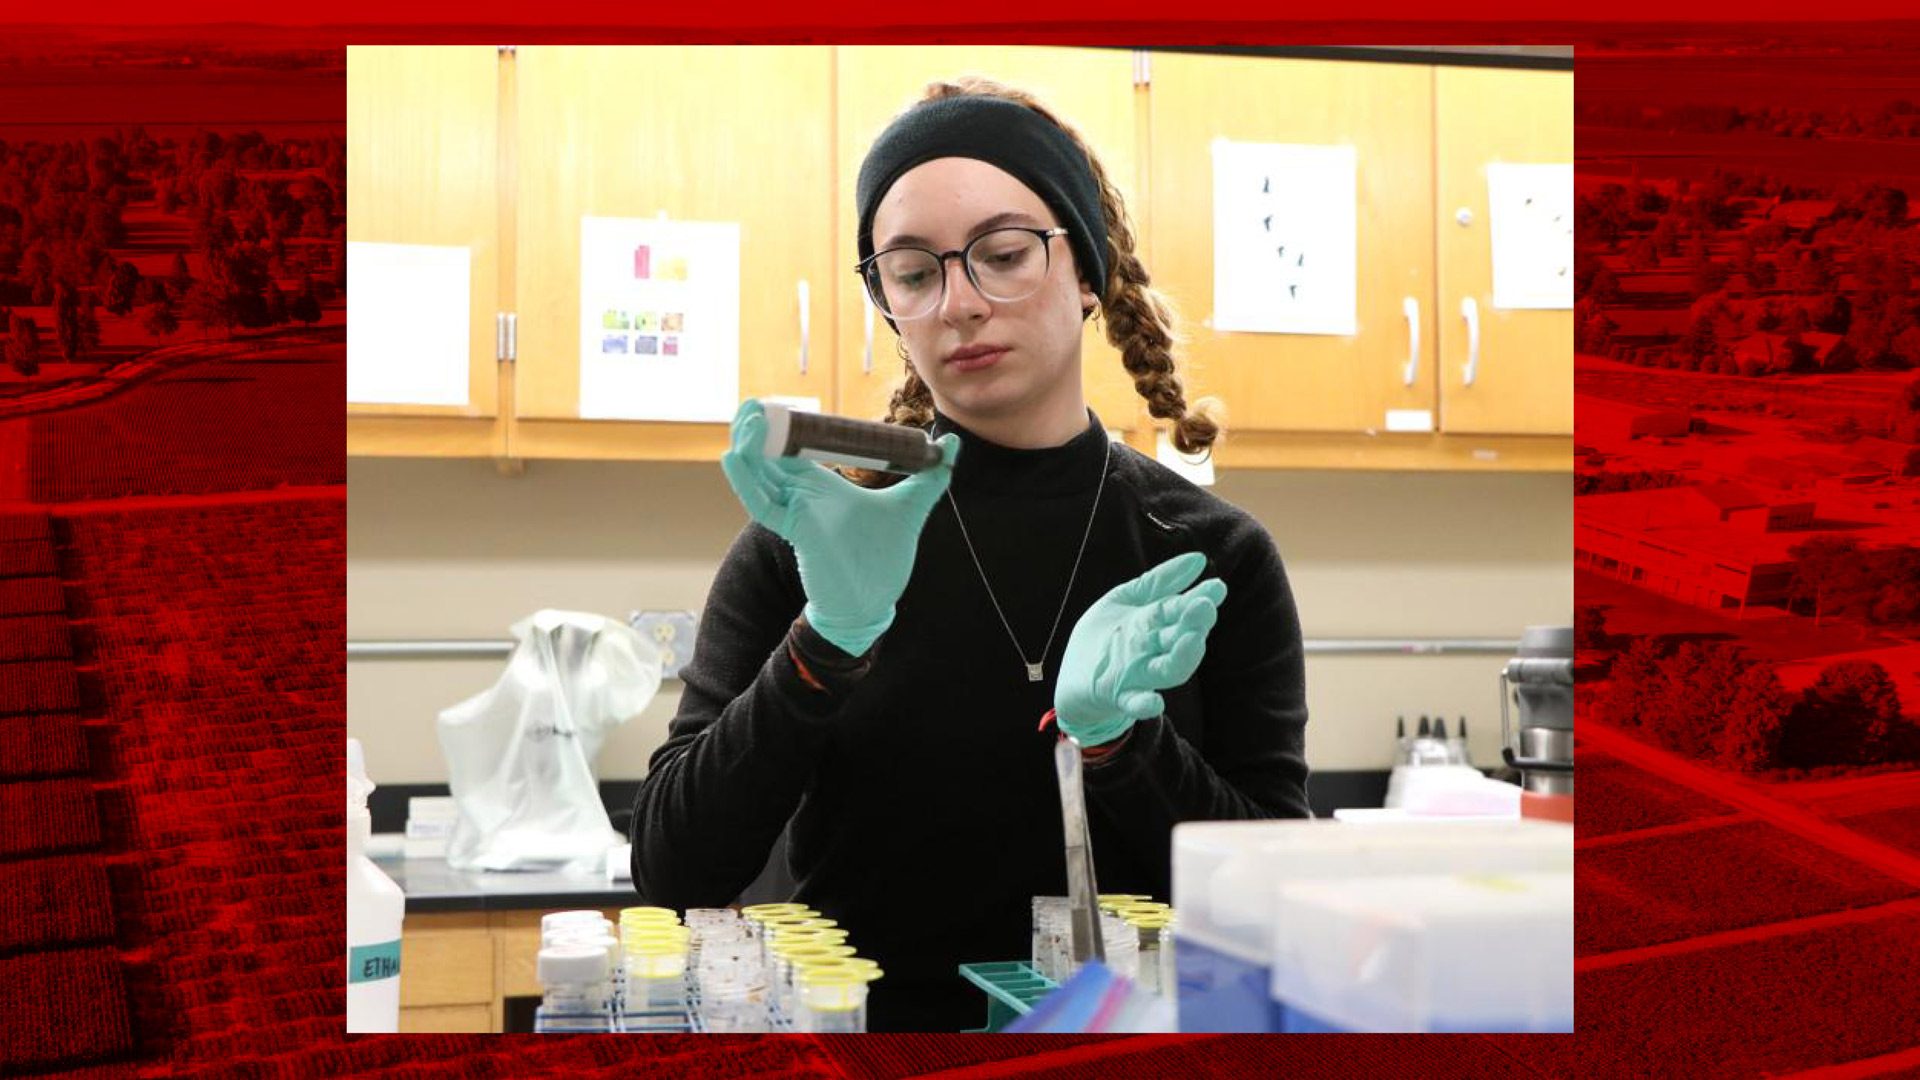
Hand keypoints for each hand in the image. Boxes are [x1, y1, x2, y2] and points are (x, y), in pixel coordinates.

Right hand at [721, 399, 959, 655]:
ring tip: (743, 420)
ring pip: (761, 476)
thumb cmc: (883, 560)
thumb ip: (931, 476)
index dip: (783, 429)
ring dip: (749, 448)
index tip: (774, 405)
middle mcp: (804, 496)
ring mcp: (796, 512)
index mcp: (824, 487)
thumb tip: (951, 443)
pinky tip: (734, 457)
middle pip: (771, 459)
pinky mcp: (795, 531)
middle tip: (750, 405)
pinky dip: (746, 480)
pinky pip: (762, 503)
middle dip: (758, 432)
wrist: (874, 603)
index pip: (796, 451)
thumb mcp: (911, 507)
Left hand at [1054, 551, 1226, 746]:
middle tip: (1205, 607)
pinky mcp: (1119, 695)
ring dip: (1181, 657)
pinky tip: (1155, 702)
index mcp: (1154, 624)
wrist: (1074, 678)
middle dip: (1194, 623)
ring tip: (1192, 640)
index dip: (1198, 598)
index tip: (1217, 588)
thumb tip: (1199, 560)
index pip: (1179, 609)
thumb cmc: (1106, 635)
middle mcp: (1151, 649)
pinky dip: (1145, 704)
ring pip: (1168, 669)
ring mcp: (1138, 673)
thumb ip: (1159, 581)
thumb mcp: (1127, 599)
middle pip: (1178, 637)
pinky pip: (1135, 702)